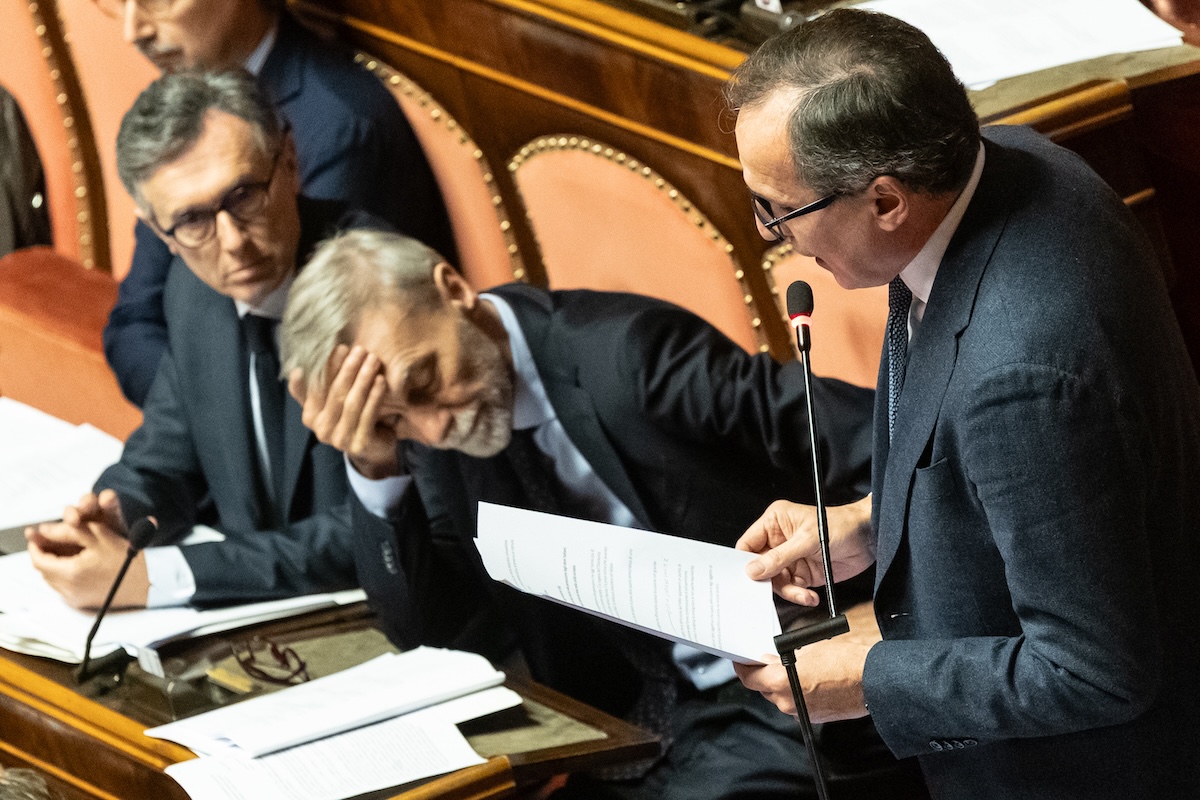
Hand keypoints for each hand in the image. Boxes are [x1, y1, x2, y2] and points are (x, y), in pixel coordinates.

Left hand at [25, 491, 148, 608]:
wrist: (145, 582)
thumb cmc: (125, 557)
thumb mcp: (97, 535)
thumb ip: (67, 531)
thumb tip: (43, 530)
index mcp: (71, 572)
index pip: (39, 560)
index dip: (36, 546)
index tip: (37, 536)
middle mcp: (69, 589)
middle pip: (43, 570)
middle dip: (44, 554)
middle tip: (50, 541)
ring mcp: (74, 598)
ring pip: (51, 579)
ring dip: (53, 565)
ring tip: (64, 551)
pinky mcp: (80, 603)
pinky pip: (62, 587)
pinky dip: (63, 575)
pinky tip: (76, 565)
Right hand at [289, 345, 399, 478]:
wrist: (373, 449)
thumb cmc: (351, 418)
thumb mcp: (330, 403)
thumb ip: (314, 388)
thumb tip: (295, 369)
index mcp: (309, 416)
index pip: (317, 386)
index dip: (329, 366)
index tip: (341, 347)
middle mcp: (320, 429)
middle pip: (335, 393)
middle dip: (348, 369)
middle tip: (360, 350)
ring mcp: (339, 439)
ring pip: (351, 402)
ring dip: (363, 378)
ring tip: (373, 360)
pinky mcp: (359, 444)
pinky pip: (368, 415)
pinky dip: (375, 396)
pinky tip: (381, 380)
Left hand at [734, 600, 878, 721]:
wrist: (873, 681)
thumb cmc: (844, 661)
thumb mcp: (807, 647)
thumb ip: (782, 655)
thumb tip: (770, 658)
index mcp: (780, 682)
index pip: (749, 678)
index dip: (743, 668)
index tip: (741, 660)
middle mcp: (786, 701)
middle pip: (763, 688)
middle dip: (764, 674)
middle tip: (767, 659)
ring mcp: (800, 712)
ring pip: (780, 696)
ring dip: (781, 683)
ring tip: (792, 666)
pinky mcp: (813, 717)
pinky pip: (796, 703)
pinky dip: (797, 692)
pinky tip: (808, 679)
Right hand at [737, 496, 876, 605]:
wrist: (869, 539)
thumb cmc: (841, 526)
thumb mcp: (807, 540)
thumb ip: (779, 557)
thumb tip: (753, 569)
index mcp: (775, 522)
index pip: (748, 544)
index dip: (745, 561)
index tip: (748, 577)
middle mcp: (779, 541)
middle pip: (760, 567)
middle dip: (769, 581)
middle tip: (776, 588)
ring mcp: (791, 558)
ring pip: (776, 582)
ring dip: (789, 592)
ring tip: (803, 594)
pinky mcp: (803, 574)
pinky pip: (792, 590)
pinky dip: (799, 597)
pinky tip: (810, 596)